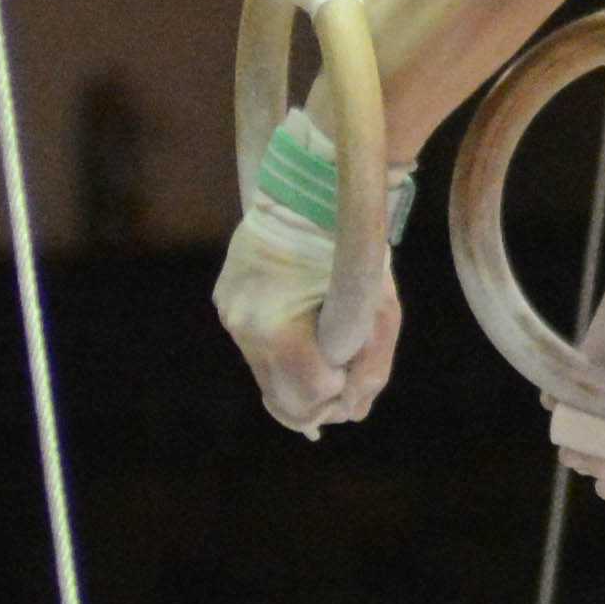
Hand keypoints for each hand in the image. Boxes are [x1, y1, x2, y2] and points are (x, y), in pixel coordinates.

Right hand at [210, 109, 407, 435]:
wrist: (314, 190)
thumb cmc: (354, 249)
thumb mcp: (379, 311)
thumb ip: (370, 369)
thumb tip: (350, 413)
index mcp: (275, 329)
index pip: (308, 398)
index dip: (339, 390)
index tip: (353, 360)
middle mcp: (241, 327)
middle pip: (281, 398)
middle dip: (318, 394)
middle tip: (345, 366)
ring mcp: (229, 315)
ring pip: (266, 377)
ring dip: (299, 371)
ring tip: (324, 338)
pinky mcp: (225, 302)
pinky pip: (256, 347)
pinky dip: (282, 349)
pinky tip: (302, 327)